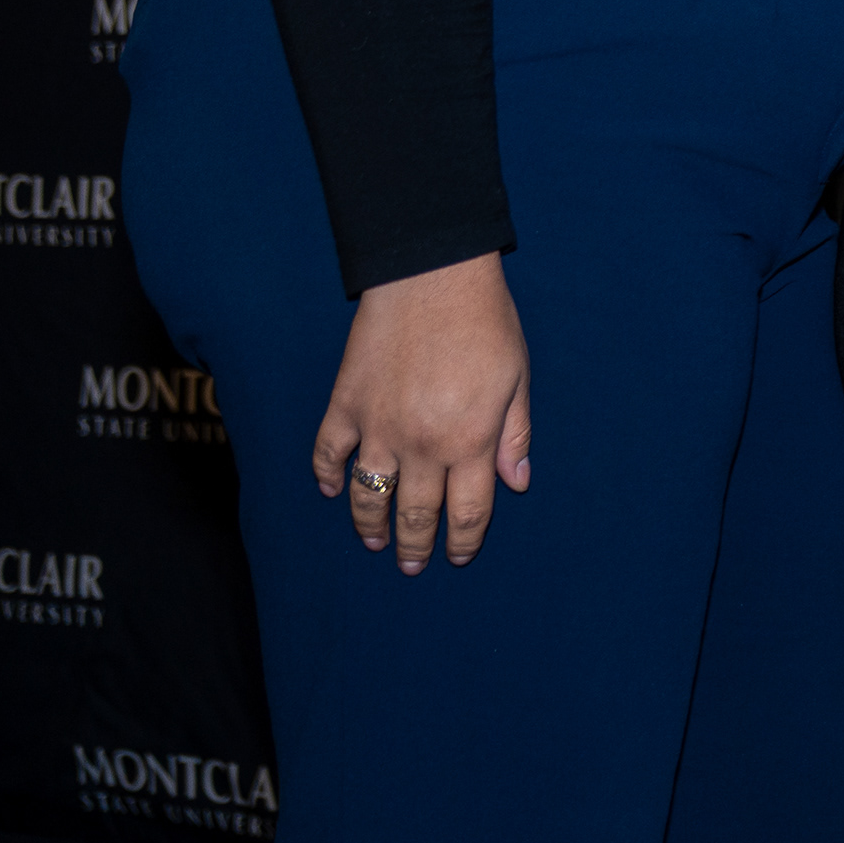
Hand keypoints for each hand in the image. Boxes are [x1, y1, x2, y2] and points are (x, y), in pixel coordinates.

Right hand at [313, 254, 531, 573]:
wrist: (431, 276)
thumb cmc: (486, 323)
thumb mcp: (517, 378)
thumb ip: (514, 435)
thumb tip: (516, 483)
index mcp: (470, 440)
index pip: (467, 511)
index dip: (463, 541)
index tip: (458, 556)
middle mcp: (421, 443)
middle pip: (415, 514)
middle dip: (415, 547)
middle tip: (413, 565)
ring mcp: (377, 426)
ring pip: (368, 495)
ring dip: (370, 525)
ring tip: (374, 542)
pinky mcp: (345, 404)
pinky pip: (327, 453)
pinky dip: (326, 477)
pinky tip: (332, 491)